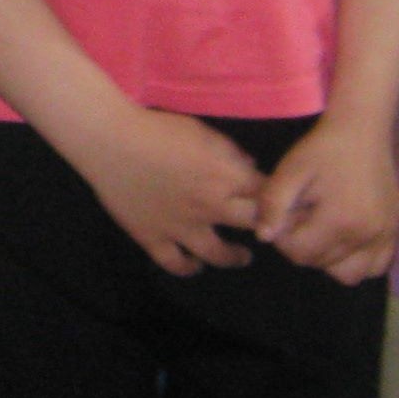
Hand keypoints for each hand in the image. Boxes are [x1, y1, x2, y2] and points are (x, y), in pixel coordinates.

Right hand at [72, 104, 265, 276]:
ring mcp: (180, 226)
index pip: (266, 193)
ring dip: (235, 258)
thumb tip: (251, 169)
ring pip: (217, 254)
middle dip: (270, 229)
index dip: (282, 199)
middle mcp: (208, 206)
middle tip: (274, 232)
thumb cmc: (156, 129)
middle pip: (252, 225)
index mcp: (223, 176)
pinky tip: (194, 265)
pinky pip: (174, 262)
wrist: (110, 140)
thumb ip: (230, 152)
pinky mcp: (153, 237)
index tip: (288, 204)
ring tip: (242, 257)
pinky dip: (188, 268)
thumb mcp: (201, 131)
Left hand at [255, 114, 398, 284]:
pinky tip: (344, 237)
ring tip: (321, 228)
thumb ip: (273, 204)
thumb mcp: (291, 170)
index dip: (283, 237)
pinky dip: (357, 260)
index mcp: (340, 221)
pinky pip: (374, 267)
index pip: (299, 253)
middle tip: (302, 214)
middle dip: (303, 245)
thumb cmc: (324, 148)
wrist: (363, 129)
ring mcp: (384, 236)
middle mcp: (366, 235)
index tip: (284, 213)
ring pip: (348, 273)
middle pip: (321, 264)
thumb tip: (264, 237)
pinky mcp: (393, 232)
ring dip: (328, 259)